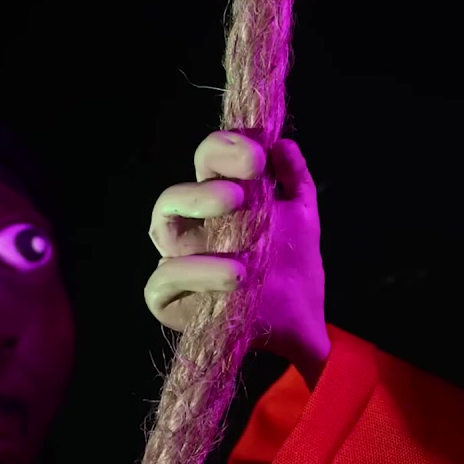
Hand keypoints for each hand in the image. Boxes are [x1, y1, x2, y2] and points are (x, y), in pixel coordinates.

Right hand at [145, 132, 329, 384]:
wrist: (302, 319)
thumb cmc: (293, 267)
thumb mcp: (302, 216)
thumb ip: (293, 178)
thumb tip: (282, 143)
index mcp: (217, 201)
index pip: (206, 163)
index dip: (223, 150)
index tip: (256, 155)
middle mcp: (191, 228)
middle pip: (174, 194)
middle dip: (204, 189)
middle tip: (239, 195)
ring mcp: (177, 262)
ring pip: (162, 229)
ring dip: (195, 229)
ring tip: (239, 241)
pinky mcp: (170, 301)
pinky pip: (161, 281)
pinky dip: (193, 273)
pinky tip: (234, 275)